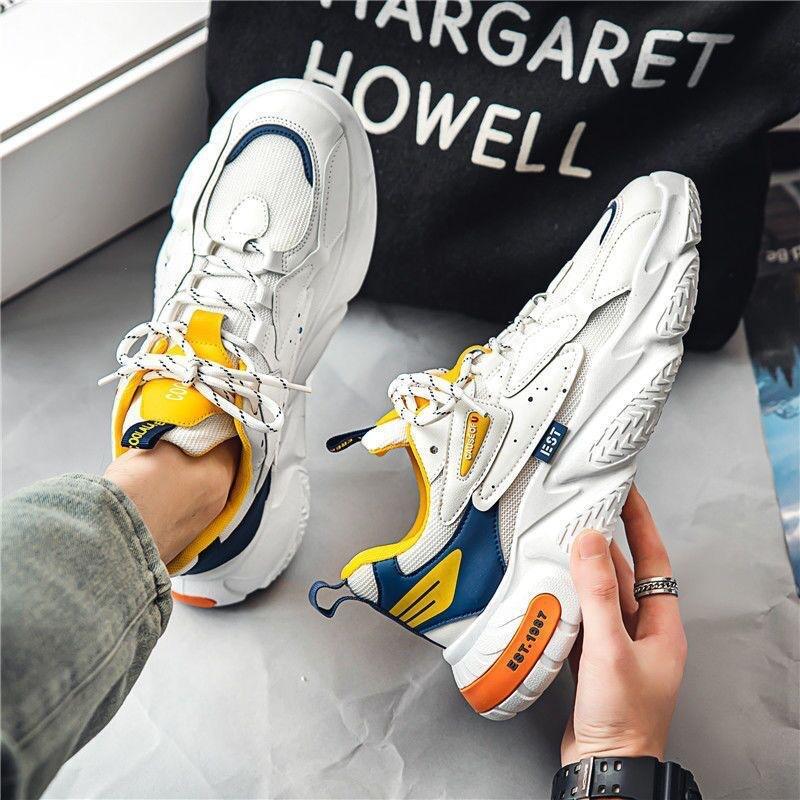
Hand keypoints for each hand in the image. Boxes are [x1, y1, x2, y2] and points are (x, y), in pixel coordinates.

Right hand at [561, 485, 686, 764]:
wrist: (604, 765)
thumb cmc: (621, 719)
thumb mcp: (609, 647)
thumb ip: (598, 592)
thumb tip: (591, 542)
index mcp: (660, 626)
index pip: (653, 560)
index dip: (640, 525)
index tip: (626, 495)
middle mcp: (641, 632)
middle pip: (622, 576)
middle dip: (603, 544)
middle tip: (584, 513)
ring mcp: (616, 646)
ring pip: (598, 596)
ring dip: (581, 572)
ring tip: (561, 544)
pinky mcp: (593, 659)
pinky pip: (581, 618)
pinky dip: (566, 601)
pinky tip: (550, 591)